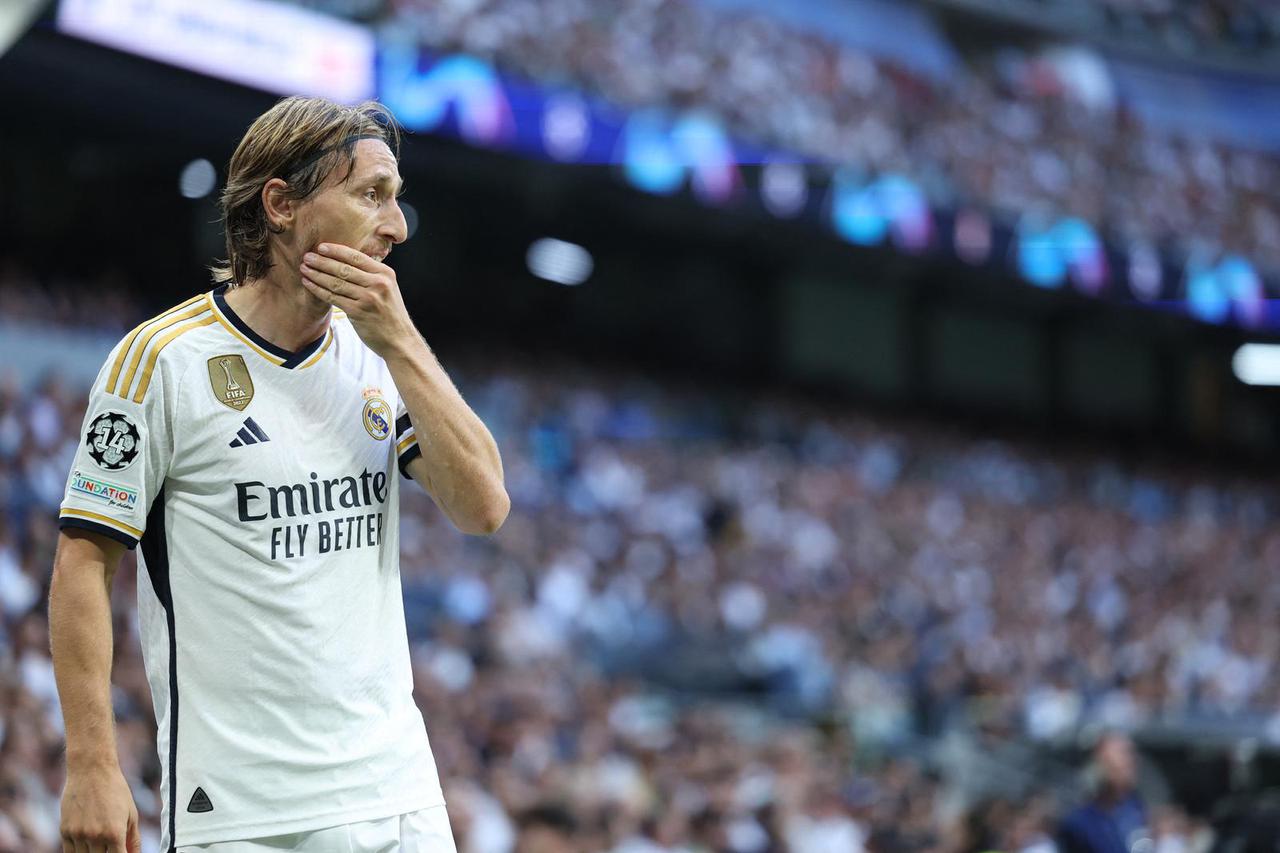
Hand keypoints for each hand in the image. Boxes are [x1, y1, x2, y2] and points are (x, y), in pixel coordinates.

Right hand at [60, 763, 140, 852]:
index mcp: (115, 833)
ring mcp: (78, 835)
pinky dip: (78, 852)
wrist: (91, 771)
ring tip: (100, 843)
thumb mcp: (131, 814)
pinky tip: (87, 846)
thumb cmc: (116, 791)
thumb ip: (133, 840)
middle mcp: (95, 836)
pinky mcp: (65, 831)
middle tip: (110, 847)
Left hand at [299, 243, 417, 356]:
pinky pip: (333, 298)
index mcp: (385, 273)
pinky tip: (308, 284)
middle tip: (307, 256)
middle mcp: (378, 283)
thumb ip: (372, 275)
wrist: (400, 340)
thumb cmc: (390, 314)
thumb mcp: (388, 288)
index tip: (321, 247)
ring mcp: (368, 298)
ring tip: (304, 268)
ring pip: (336, 282)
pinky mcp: (358, 312)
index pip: (356, 257)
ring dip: (316, 274)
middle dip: (322, 261)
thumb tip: (347, 261)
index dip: (336, 250)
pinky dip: (318, 290)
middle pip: (344, 268)